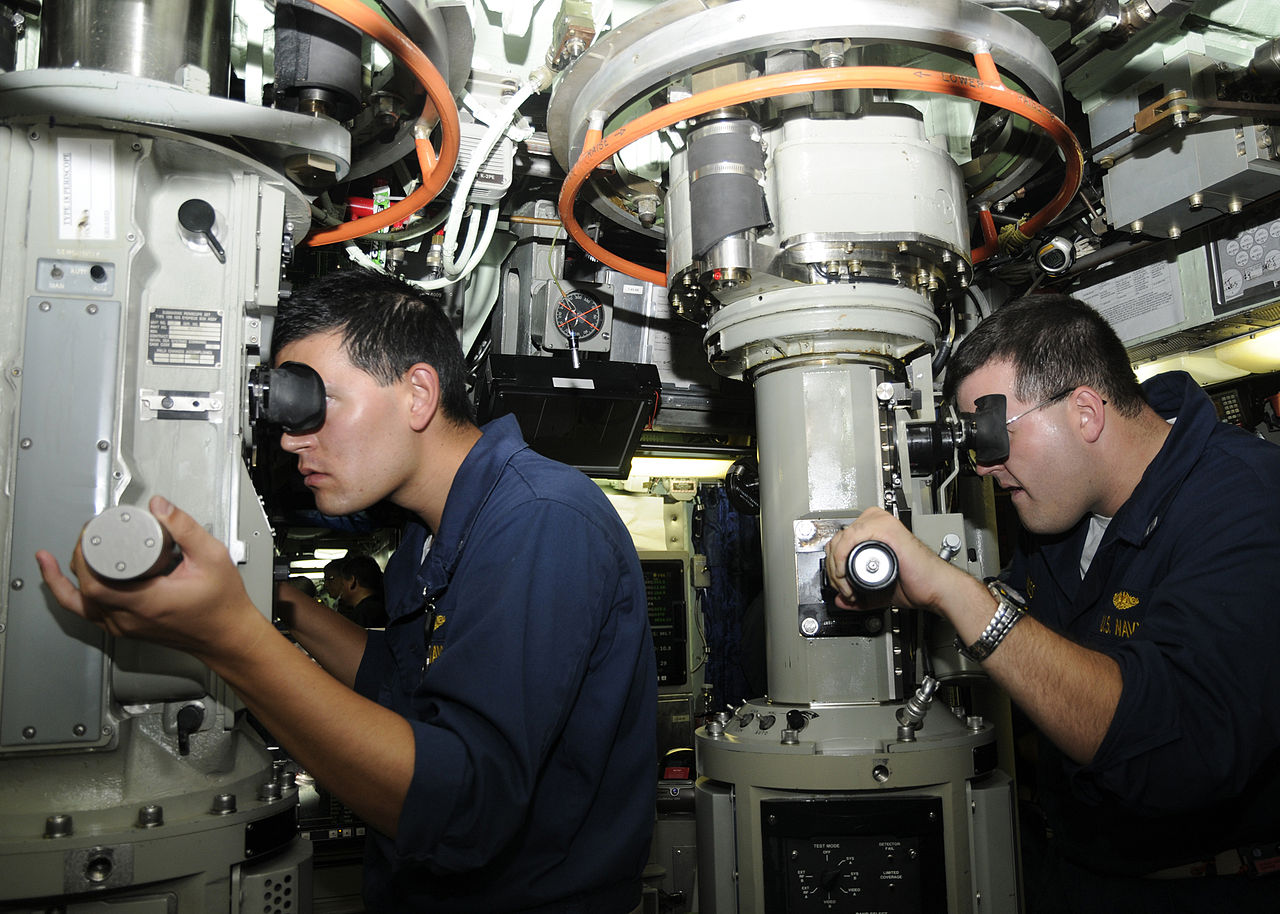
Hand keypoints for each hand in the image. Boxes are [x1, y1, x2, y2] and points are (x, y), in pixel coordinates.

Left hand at [35, 495, 264, 662]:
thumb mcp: (212, 557)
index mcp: (147, 603)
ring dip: (63, 582)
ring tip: (51, 560)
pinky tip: (69, 584)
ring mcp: (126, 627)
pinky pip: (91, 614)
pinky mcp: (128, 629)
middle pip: (82, 591)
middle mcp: (130, 620)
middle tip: (86, 534)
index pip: (94, 583)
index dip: (82, 556)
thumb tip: (159, 507)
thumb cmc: (223, 606)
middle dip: (76, 559)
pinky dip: (75, 598)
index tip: (90, 533)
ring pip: (80, 606)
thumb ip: (186, 528)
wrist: (228, 636)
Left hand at [823, 506, 965, 612]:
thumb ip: (857, 594)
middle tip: (843, 589)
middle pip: (837, 539)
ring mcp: (881, 522)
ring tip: (848, 588)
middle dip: (833, 569)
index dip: (833, 566)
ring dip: (837, 568)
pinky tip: (846, 576)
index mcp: (874, 530)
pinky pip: (850, 538)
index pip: (839, 541)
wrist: (935, 587)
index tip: (840, 585)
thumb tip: (840, 599)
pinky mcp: (885, 528)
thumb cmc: (916, 583)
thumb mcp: (877, 589)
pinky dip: (841, 560)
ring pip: (840, 539)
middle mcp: (876, 521)